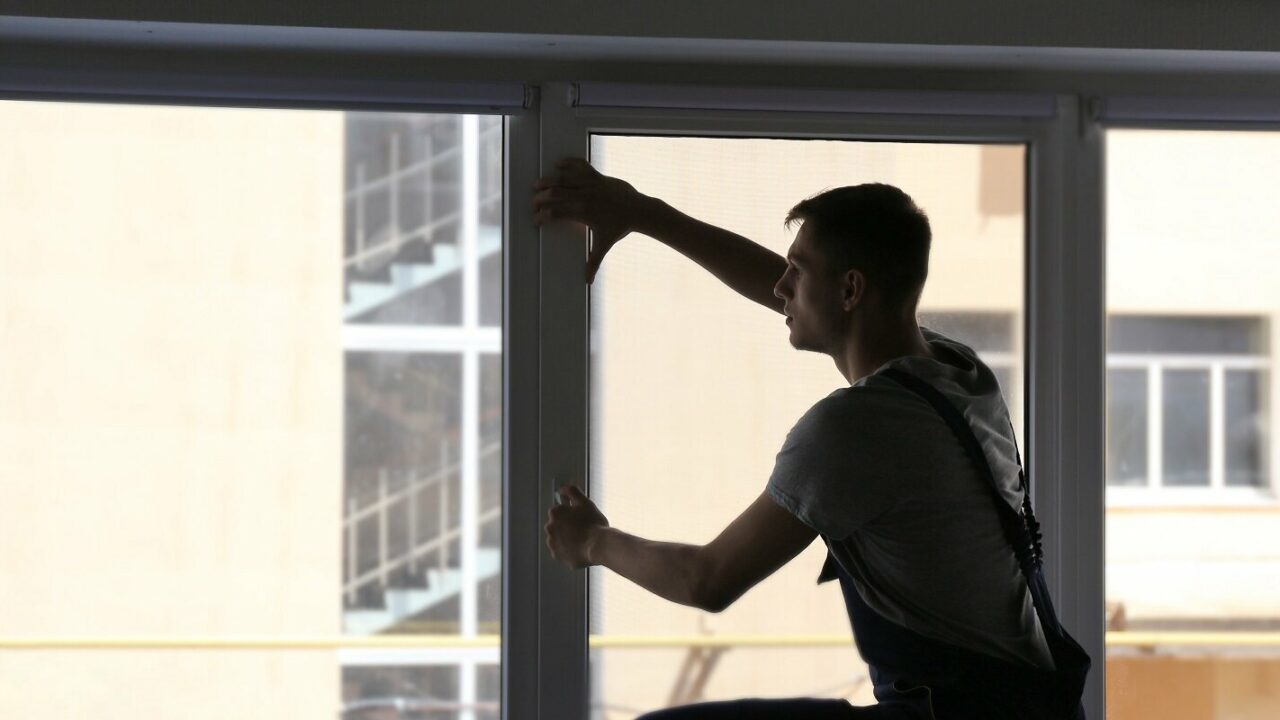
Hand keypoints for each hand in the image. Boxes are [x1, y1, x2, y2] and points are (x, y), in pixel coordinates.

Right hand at [533, 157, 648, 282]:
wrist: (639, 210)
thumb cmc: (620, 227)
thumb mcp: (604, 243)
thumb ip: (594, 261)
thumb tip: (588, 281)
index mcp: (584, 213)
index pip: (557, 214)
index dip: (543, 216)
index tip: (536, 220)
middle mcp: (585, 197)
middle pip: (556, 194)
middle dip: (541, 198)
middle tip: (533, 202)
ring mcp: (591, 184)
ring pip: (565, 178)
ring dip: (549, 180)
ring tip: (537, 184)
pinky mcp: (598, 176)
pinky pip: (581, 165)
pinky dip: (569, 162)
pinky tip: (559, 164)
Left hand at [545, 484, 610, 568]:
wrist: (599, 545)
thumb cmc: (593, 524)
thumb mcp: (585, 502)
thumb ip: (572, 491)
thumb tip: (563, 488)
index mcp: (555, 513)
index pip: (559, 511)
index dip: (570, 513)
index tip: (578, 517)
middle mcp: (550, 527)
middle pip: (558, 524)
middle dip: (567, 526)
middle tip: (582, 528)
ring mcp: (553, 543)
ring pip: (558, 538)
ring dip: (566, 538)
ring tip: (582, 539)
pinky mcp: (557, 555)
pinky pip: (561, 551)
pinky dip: (568, 550)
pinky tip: (579, 548)